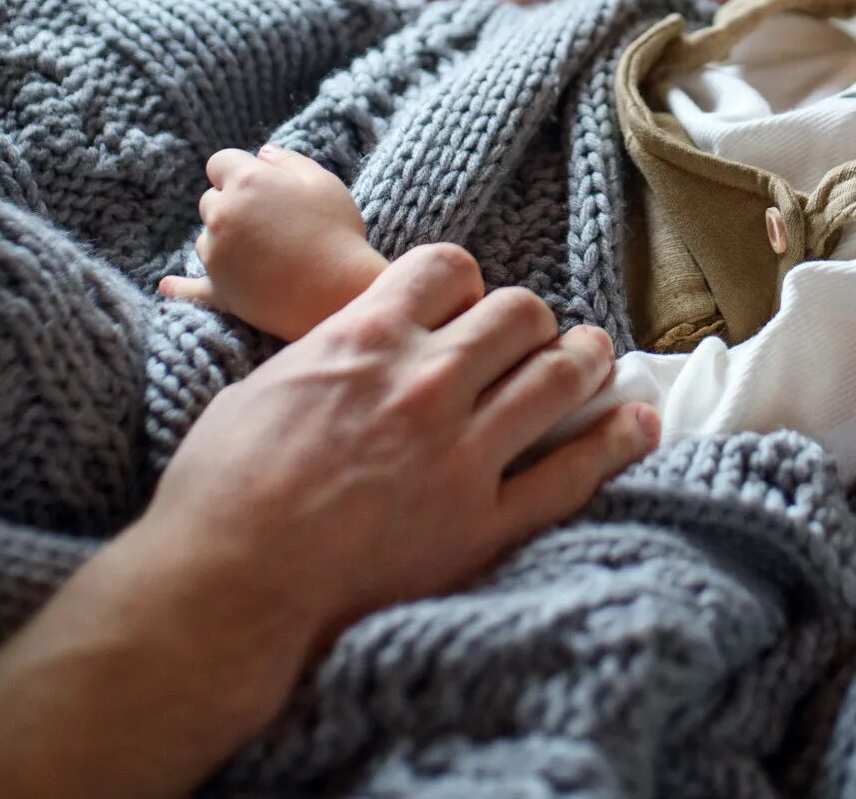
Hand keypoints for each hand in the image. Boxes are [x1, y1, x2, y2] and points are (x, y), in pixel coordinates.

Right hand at [137, 244, 659, 656]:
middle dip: (530, 319)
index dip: (464, 281)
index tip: (465, 301)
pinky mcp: (483, 524)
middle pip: (516, 314)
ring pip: (557, 378)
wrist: (227, 588)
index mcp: (366, 338)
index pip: (447, 268)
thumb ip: (323, 358)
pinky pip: (571, 472)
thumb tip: (340, 351)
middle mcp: (426, 382)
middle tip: (533, 335)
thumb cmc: (218, 492)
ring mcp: (462, 453)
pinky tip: (637, 426)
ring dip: (585, 359)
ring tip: (596, 356)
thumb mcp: (260, 387)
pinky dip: (614, 442)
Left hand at [160, 146, 385, 339]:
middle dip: (230, 204)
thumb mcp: (322, 183)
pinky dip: (179, 287)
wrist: (337, 292)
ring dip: (223, 239)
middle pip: (209, 201)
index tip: (256, 182)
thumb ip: (289, 161)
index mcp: (246, 182)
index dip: (237, 169)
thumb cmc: (336, 233)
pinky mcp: (218, 290)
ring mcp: (216, 255)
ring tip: (262, 253)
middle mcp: (222, 215)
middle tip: (266, 220)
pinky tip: (166, 286)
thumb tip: (263, 152)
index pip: (219, 162)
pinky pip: (190, 287)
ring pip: (205, 238)